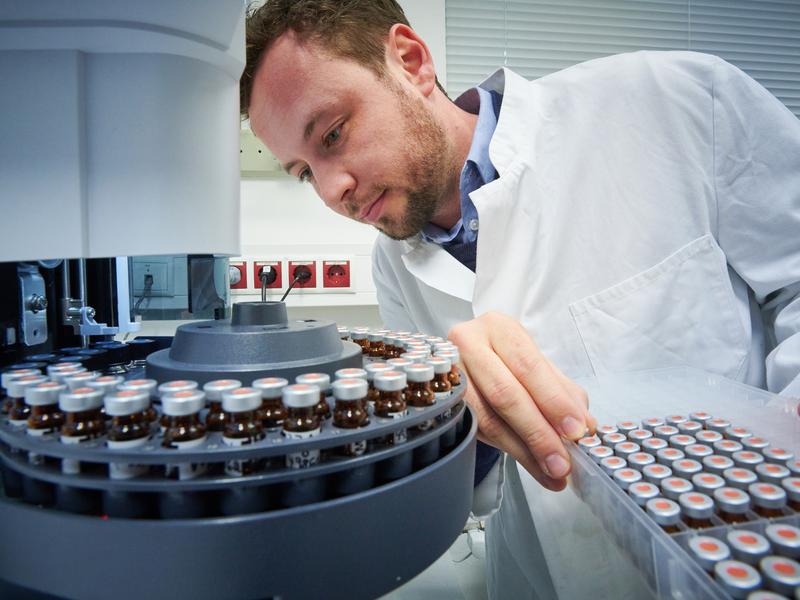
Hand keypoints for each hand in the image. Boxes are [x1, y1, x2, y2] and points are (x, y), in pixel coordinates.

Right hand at [449, 311, 596, 490]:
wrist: (465, 362)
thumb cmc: (504, 361)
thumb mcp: (534, 366)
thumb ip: (562, 392)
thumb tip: (585, 426)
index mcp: (499, 328)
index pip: (528, 365)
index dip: (553, 400)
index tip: (576, 430)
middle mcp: (468, 344)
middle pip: (505, 393)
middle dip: (538, 432)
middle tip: (562, 462)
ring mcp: (450, 374)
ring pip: (488, 418)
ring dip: (524, 450)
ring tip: (551, 472)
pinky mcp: (443, 401)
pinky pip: (478, 431)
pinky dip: (508, 450)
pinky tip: (531, 464)